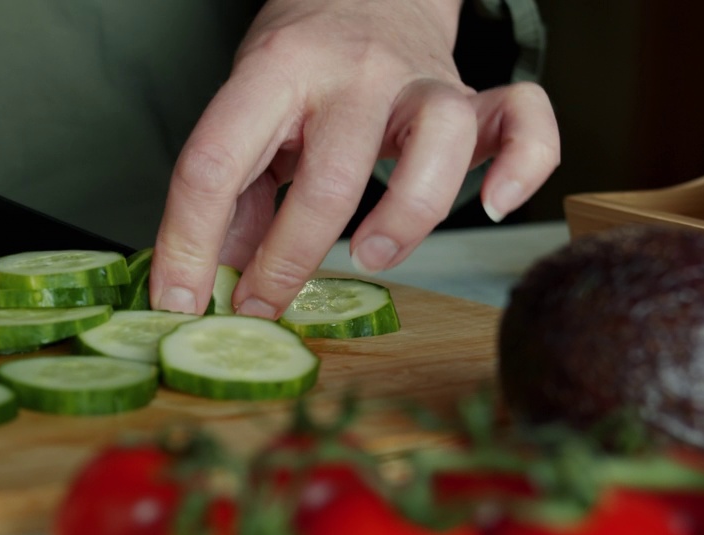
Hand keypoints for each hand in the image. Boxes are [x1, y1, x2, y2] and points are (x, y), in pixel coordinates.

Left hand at [149, 0, 559, 316]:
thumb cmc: (301, 60)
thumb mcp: (247, 107)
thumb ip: (232, 190)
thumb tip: (211, 277)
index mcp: (275, 71)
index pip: (216, 162)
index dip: (188, 242)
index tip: (179, 301)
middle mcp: (353, 74)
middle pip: (331, 177)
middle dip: (288, 259)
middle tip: (260, 304)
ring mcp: (420, 82)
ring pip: (438, 144)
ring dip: (406, 216)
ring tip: (368, 256)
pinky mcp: (474, 95)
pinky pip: (524, 121)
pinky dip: (521, 167)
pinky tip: (490, 206)